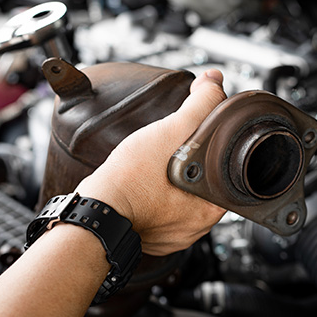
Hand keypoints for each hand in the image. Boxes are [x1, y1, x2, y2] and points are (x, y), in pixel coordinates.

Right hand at [76, 70, 227, 255]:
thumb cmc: (128, 181)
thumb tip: (215, 81)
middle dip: (188, 161)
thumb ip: (198, 104)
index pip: (223, 168)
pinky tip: (142, 181)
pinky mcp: (151, 235)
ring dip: (169, 177)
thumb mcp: (170, 131)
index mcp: (209, 208)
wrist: (92, 209)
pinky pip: (159, 208)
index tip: (193, 136)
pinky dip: (152, 193)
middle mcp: (195, 227)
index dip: (210, 145)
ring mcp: (172, 234)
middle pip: (202, 182)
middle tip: (169, 150)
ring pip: (179, 196)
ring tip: (153, 164)